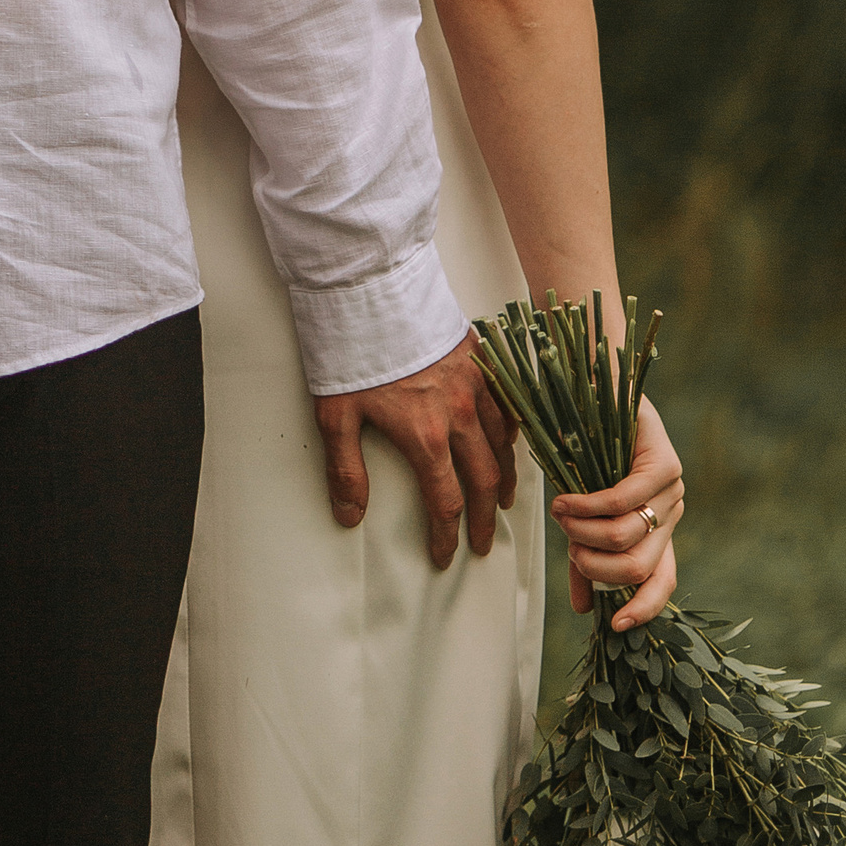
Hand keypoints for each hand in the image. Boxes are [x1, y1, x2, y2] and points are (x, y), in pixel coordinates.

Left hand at [315, 335, 516, 568]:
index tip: (445, 556)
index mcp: (425, 435)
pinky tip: (508, 440)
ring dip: (503, 477)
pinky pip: (506, 403)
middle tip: (485, 541)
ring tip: (502, 498)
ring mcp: (474, 383)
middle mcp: (459, 414)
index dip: (446, 536)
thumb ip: (345, 470)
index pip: (445, 502)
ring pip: (502, 443)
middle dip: (485, 517)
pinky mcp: (478, 357)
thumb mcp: (335, 416)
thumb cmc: (350, 352)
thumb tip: (349, 517)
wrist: (370, 289)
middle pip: (482, 479)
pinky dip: (511, 430)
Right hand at [553, 390, 681, 629]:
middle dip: (593, 564)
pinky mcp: (665, 463)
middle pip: (636, 567)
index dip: (643, 609)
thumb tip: (583, 610)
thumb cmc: (586, 454)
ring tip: (559, 514)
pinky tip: (563, 501)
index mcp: (657, 533)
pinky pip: (622, 500)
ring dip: (583, 533)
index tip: (614, 626)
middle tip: (567, 544)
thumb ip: (587, 556)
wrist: (597, 392)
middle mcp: (671, 516)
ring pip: (626, 536)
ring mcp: (672, 490)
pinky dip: (586, 506)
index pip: (663, 583)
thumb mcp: (586, 514)